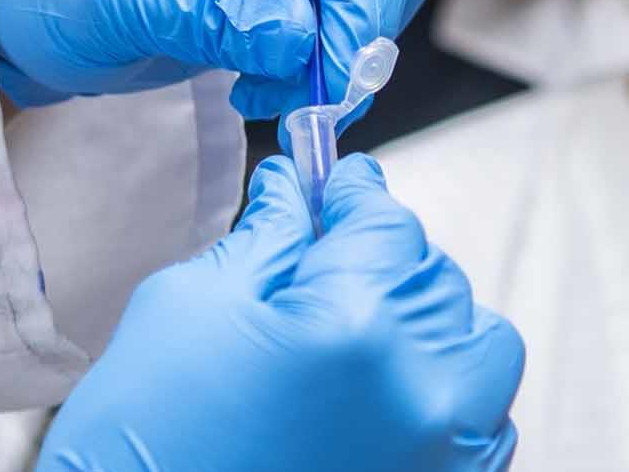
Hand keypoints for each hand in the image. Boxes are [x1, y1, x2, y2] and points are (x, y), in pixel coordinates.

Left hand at [0, 0, 431, 112]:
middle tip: (301, 104)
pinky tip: (273, 71)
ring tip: (271, 89)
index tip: (332, 85)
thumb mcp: (112, 0)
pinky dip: (333, 43)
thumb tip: (300, 34)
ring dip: (347, 43)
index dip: (346, 6)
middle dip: (353, 31)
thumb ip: (207, 12)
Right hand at [36, 155, 522, 471]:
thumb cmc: (143, 443)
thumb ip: (264, 239)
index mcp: (354, 325)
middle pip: (435, 278)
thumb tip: (295, 188)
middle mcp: (422, 392)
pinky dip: (446, 396)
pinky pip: (485, 427)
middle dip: (383, 258)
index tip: (332, 185)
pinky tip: (381, 398)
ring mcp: (443, 458)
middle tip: (323, 263)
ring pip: (481, 348)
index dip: (353, 195)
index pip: (385, 222)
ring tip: (362, 337)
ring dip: (431, 325)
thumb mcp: (188, 310)